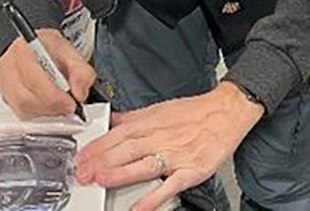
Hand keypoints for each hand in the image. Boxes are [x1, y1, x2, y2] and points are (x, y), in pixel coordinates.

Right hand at [0, 28, 93, 119]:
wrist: (33, 47)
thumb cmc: (48, 48)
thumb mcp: (70, 50)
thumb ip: (81, 70)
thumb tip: (80, 94)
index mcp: (23, 51)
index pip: (34, 80)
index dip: (55, 97)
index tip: (72, 103)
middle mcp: (8, 68)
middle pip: (26, 99)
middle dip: (53, 107)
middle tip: (69, 106)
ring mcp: (4, 85)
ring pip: (23, 110)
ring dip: (47, 112)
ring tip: (61, 104)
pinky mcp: (6, 98)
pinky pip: (22, 113)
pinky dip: (40, 114)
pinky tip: (50, 106)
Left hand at [75, 82, 261, 210]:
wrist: (228, 111)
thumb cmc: (196, 112)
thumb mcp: (160, 108)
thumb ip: (134, 117)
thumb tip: (112, 121)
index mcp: (151, 122)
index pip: (118, 134)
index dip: (97, 147)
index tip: (81, 157)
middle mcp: (161, 138)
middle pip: (126, 150)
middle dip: (101, 162)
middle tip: (83, 173)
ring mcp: (176, 155)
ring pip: (143, 165)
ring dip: (120, 173)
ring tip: (101, 181)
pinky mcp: (192, 170)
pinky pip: (170, 186)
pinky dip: (154, 197)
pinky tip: (139, 207)